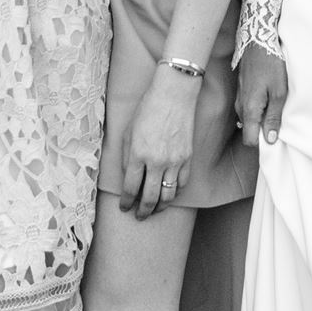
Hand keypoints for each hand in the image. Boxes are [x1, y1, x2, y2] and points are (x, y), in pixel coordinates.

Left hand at [118, 66, 200, 220]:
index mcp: (138, 154)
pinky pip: (182, 183)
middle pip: (149, 198)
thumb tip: (129, 178)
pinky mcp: (187, 157)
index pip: (130, 188)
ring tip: (154, 209)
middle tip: (139, 216)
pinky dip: (175, 192)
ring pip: (168, 195)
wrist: (174, 94)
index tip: (124, 207)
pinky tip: (169, 193)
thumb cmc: (148, 109)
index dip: (126, 202)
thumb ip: (127, 157)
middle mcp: (156, 161)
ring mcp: (174, 160)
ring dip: (160, 206)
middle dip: (143, 211)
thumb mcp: (128, 131)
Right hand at [236, 48, 288, 147]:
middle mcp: (240, 107)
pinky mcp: (242, 90)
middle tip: (280, 117)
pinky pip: (249, 107)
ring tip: (277, 103)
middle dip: (264, 129)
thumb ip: (274, 117)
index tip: (276, 135)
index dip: (263, 142)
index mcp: (249, 110)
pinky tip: (270, 95)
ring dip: (262, 116)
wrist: (257, 40)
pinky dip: (259, 106)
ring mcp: (240, 98)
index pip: (250, 140)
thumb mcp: (279, 92)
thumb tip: (271, 140)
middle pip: (250, 130)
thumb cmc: (271, 65)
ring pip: (250, 118)